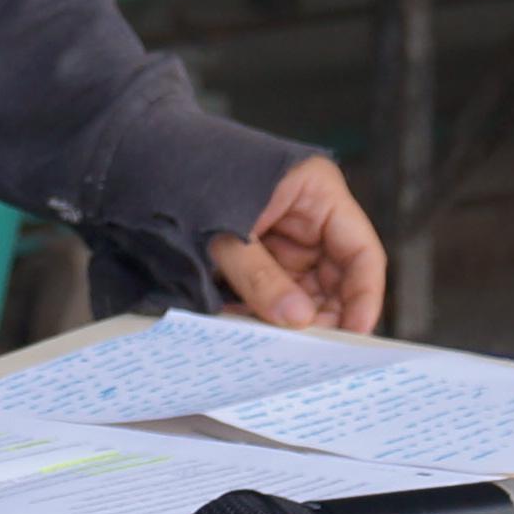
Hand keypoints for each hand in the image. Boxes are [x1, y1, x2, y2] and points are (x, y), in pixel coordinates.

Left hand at [207, 152, 388, 334]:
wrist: (148, 163)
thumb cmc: (192, 177)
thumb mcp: (227, 230)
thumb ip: (261, 277)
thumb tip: (298, 321)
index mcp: (318, 192)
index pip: (361, 252)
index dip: (365, 296)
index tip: (355, 334)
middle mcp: (311, 217)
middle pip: (337, 279)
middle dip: (322, 316)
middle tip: (306, 351)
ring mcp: (286, 238)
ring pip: (304, 292)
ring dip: (287, 319)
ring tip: (268, 341)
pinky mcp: (262, 254)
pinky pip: (273, 291)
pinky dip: (261, 311)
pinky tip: (242, 325)